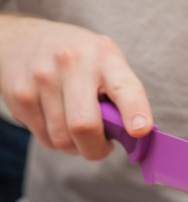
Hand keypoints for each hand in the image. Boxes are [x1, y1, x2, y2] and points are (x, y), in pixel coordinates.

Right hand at [0, 15, 151, 159]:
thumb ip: (124, 97)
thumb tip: (135, 138)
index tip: (140, 131)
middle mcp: (72, 63)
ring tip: (78, 129)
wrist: (25, 38)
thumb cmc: (81, 60)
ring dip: (75, 146)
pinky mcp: (19, 94)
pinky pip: (44, 138)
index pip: (124, 87)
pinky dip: (55, 140)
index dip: (134, 111)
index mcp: (105, 58)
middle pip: (85, 126)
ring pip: (63, 139)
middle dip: (97, 149)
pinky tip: (57, 120)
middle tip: (102, 146)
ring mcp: (42, 77)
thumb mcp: (108, 64)